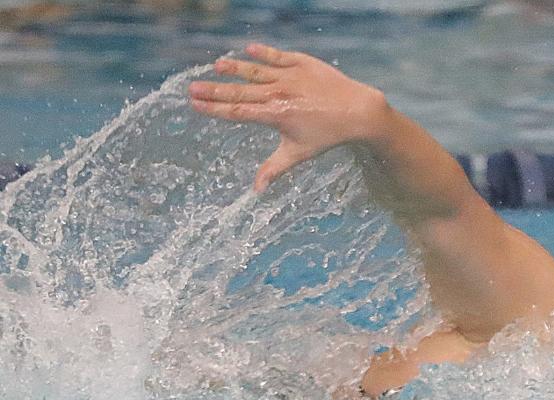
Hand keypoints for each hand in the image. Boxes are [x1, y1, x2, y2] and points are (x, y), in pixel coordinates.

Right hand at [188, 43, 385, 191]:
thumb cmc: (327, 136)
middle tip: (192, 87)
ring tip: (216, 66)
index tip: (195, 104)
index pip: (237, 112)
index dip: (214, 109)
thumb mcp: (299, 154)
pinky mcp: (302, 63)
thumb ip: (274, 169)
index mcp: (275, 116)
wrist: (357, 111)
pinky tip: (248, 49)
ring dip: (234, 68)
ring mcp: (290, 76)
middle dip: (214, 90)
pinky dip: (264, 52)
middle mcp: (279, 94)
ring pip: (256, 71)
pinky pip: (278, 55)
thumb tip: (256, 191)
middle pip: (239, 92)